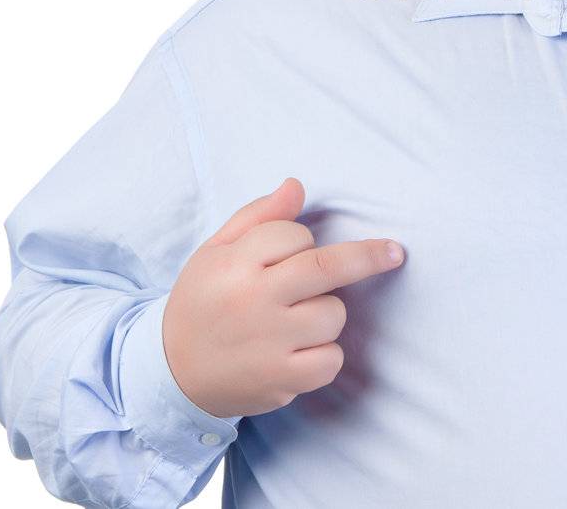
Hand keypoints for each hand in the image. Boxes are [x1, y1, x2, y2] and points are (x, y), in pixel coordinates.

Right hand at [159, 177, 405, 417]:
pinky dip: (325, 356)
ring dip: (327, 313)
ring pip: (333, 314)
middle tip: (395, 252)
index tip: (295, 250)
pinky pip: (331, 360)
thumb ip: (259, 216)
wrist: (171, 372)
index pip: (295, 235)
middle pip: (328, 268)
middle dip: (369, 257)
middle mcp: (253, 301)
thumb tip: (298, 185)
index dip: (301, 240)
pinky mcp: (280, 381)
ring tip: (295, 320)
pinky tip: (300, 353)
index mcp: (234, 264)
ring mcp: (269, 344)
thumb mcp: (216, 250)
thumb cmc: (202, 302)